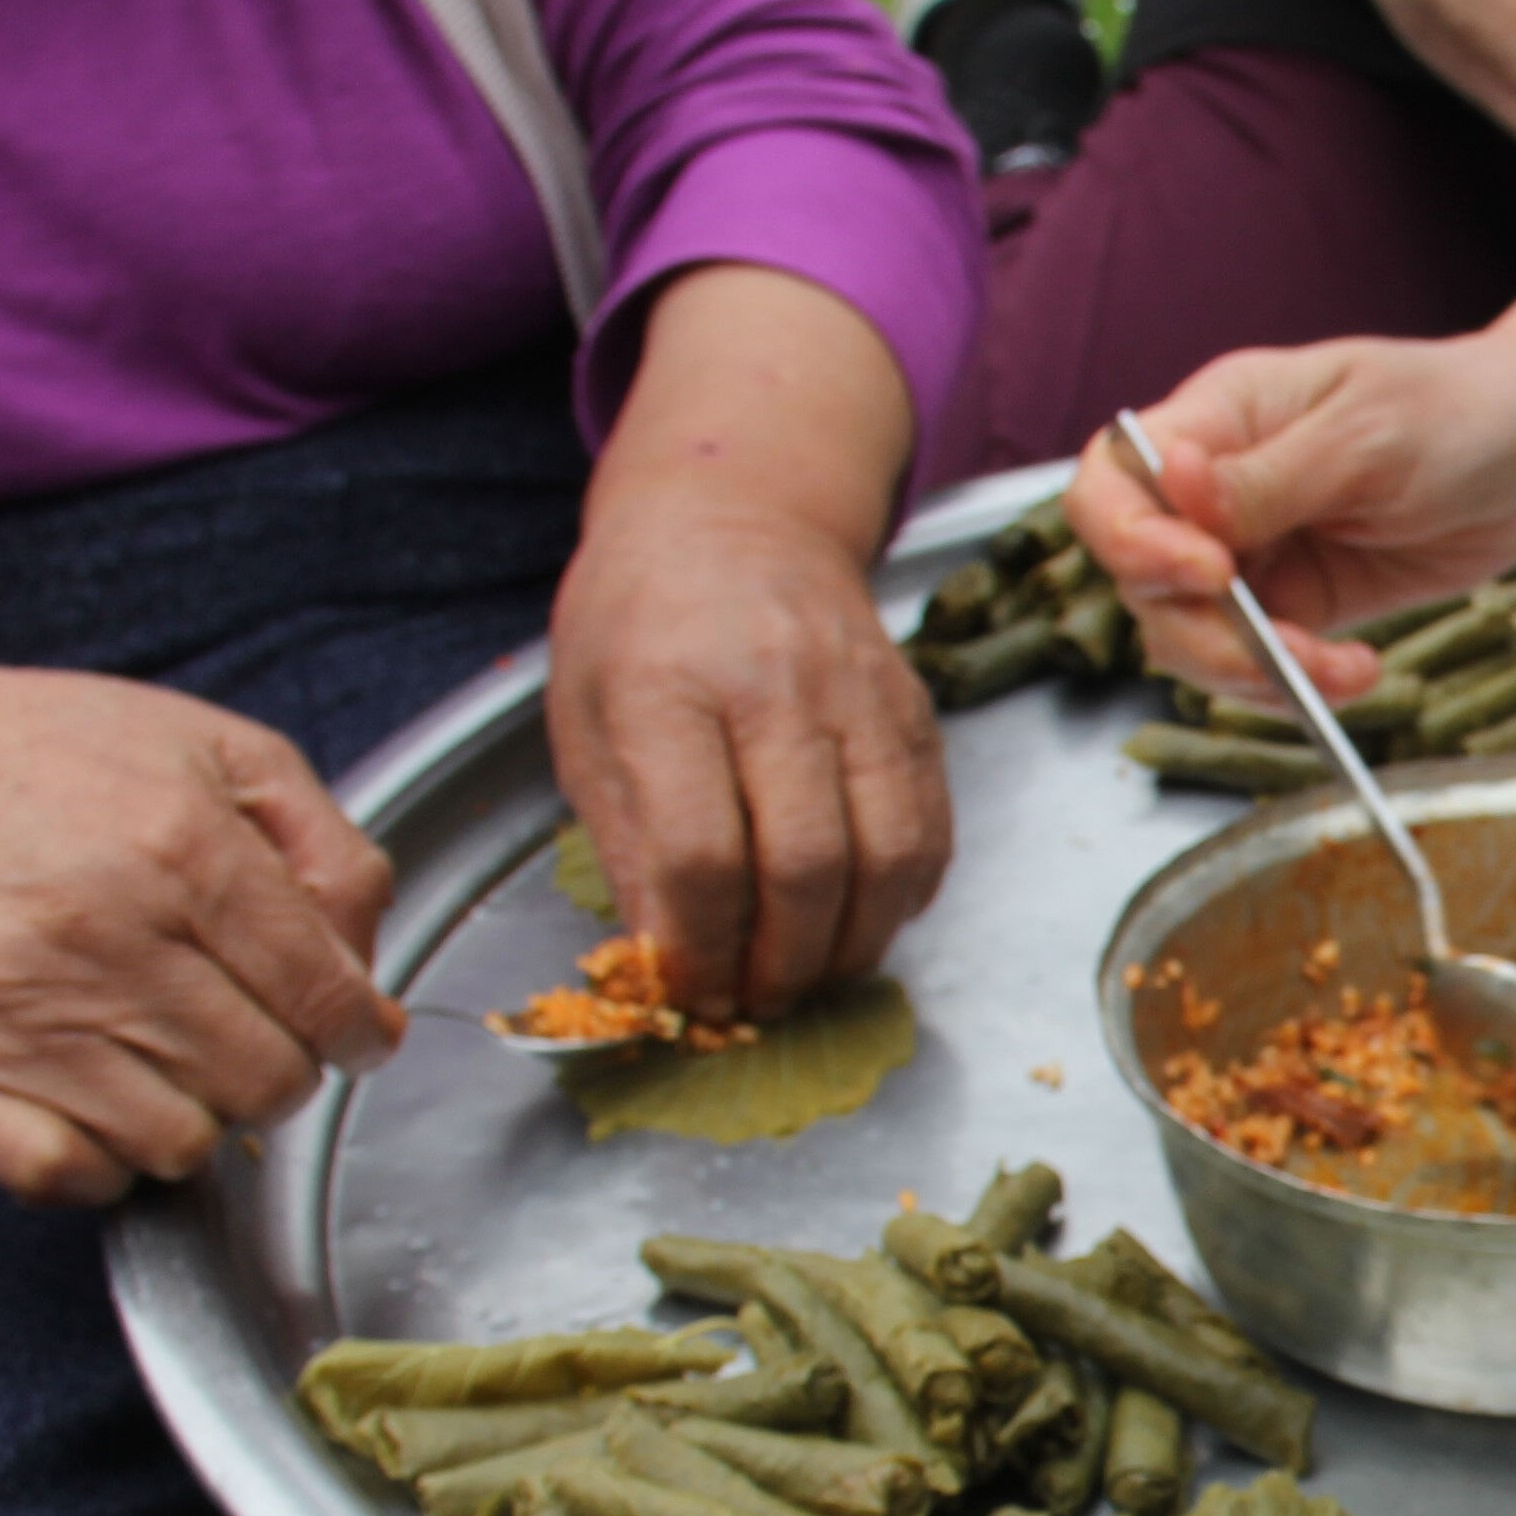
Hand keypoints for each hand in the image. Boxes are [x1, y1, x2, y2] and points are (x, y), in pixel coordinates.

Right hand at [0, 662, 402, 1206]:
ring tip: (164, 1046)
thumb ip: (332, 854)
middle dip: (278, 1063)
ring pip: (182, 1142)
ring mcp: (25, 1014)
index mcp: (183, 851)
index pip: (325, 1000)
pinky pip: (71, 1176)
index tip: (345, 1027)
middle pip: (266, 1083)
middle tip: (240, 1020)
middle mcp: (103, 938)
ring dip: (195, 1112)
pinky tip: (101, 1096)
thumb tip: (367, 977)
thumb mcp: (225, 755)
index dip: (356, 1030)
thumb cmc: (65, 764)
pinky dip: (101, 1160)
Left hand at [550, 263, 947, 1021]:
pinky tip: (853, 919)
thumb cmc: (640, 626)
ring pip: (886, 859)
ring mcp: (860, 696)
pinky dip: (899, 902)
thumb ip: (624, 842)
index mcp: (666, 686)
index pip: (701, 853)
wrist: (737, 515)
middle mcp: (776, 686)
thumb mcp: (585, 722)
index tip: (688, 987)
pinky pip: (930, 834)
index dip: (699, 946)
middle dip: (779, 964)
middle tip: (752, 1000)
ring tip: (807, 974)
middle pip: (805, 865)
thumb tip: (666, 961)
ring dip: (849, 947)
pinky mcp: (916, 713)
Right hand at [1068, 331, 1515, 695]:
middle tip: (1283, 652)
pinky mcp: (1298, 605)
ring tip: (1337, 669)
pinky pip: (1262, 664)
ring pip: (1194, 639)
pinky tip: (1355, 672)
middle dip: (1206, 635)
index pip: (1113, 486)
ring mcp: (1254, 553)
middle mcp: (1216, 491)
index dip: (1134, 542)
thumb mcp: (1364, 437)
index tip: (1209, 575)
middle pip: (1142, 582)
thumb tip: (1174, 484)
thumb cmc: (1455, 410)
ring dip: (1256, 673)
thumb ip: (1267, 477)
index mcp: (1216, 422)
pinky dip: (1298, 686)